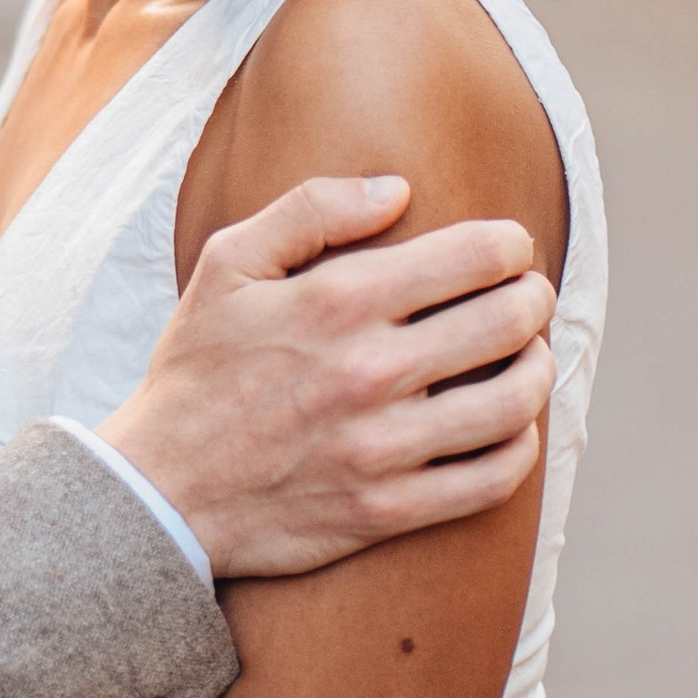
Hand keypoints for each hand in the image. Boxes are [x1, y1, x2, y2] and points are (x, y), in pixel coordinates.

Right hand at [97, 176, 556, 579]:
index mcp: (338, 301)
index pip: (473, 257)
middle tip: (528, 297)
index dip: (510, 246)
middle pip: (508, 323)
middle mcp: (370, 371)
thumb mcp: (227, 264)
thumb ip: (311, 208)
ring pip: (513, 403)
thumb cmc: (196, 369)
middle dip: (533, 299)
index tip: (510, 249)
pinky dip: (519, 450)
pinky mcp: (386, 509)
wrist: (158, 491)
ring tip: (531, 359)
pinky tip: (511, 430)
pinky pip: (489, 481)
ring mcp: (383, 447)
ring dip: (538, 372)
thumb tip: (398, 188)